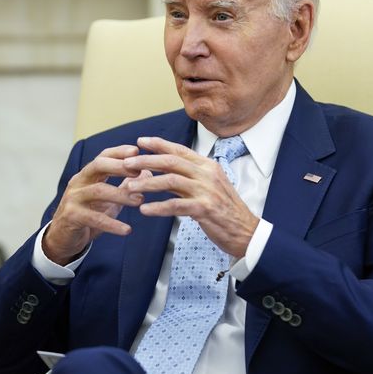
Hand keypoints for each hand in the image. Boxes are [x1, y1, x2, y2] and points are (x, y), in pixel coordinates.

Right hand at [43, 144, 150, 265]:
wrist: (63, 238)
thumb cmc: (87, 215)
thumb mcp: (109, 200)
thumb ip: (125, 186)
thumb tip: (147, 172)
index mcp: (87, 175)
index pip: (102, 157)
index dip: (119, 152)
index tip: (136, 150)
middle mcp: (79, 182)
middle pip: (98, 165)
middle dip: (119, 166)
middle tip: (139, 171)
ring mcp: (73, 198)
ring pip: (98, 191)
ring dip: (121, 194)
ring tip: (140, 200)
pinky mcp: (71, 216)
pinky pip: (94, 218)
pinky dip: (112, 224)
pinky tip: (127, 230)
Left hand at [123, 136, 258, 257]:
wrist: (247, 232)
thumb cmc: (225, 211)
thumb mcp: (209, 188)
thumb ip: (187, 179)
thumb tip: (161, 173)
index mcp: (208, 166)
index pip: (179, 150)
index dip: (158, 144)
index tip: (139, 141)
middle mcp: (207, 174)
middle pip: (170, 162)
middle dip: (145, 161)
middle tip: (125, 163)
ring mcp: (206, 191)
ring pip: (170, 181)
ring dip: (147, 184)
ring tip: (129, 188)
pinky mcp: (204, 209)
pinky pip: (175, 205)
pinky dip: (158, 207)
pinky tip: (144, 210)